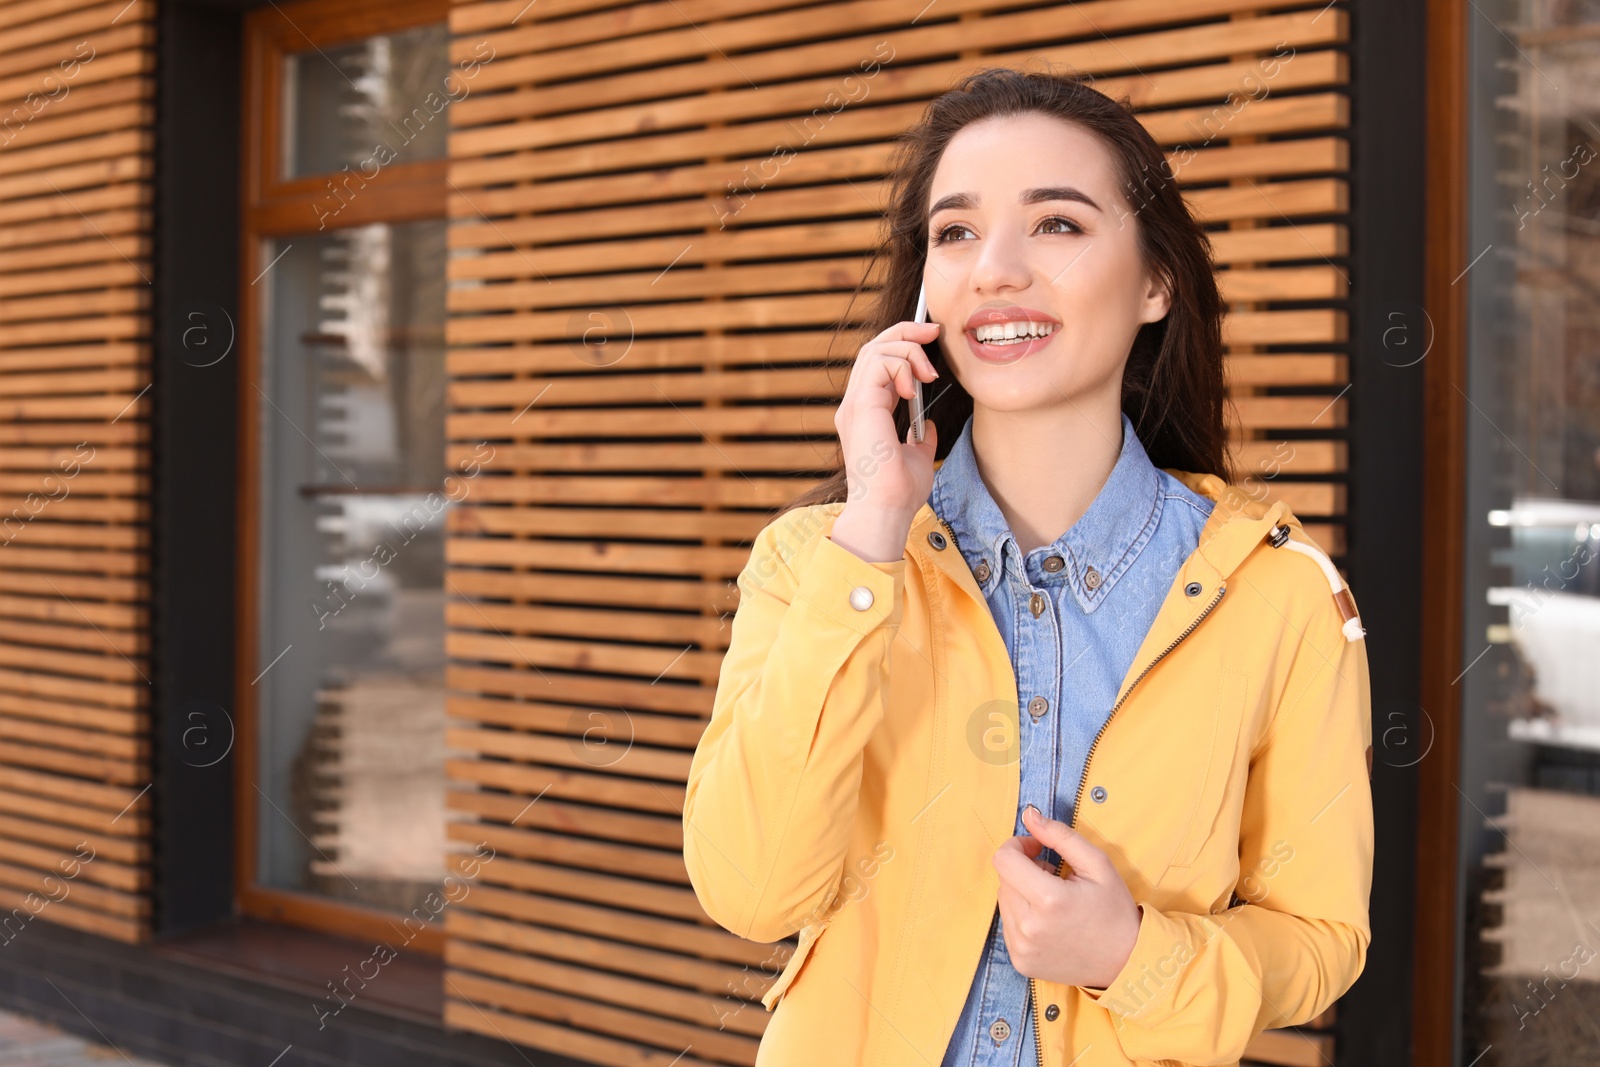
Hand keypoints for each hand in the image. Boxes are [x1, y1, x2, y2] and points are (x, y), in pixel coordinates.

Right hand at [828, 318, 942, 562]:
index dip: (902, 344)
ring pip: (875, 349)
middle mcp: (855, 405)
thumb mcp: (917, 457)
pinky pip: (880, 362)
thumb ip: (920, 438)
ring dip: (908, 348)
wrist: (886, 508)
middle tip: (933, 330)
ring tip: (928, 372)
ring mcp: (855, 404)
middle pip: (873, 347)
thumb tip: (928, 425)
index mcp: (865, 414)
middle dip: (905, 331)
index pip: (877, 364)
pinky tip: (913, 386)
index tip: (930, 341)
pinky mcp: (861, 405)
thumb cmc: (898, 491)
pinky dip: (901, 364)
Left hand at [992, 804, 1141, 989]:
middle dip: (1024, 870)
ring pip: (1004, 901)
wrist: (1126, 962)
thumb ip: (1060, 836)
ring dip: (1022, 892)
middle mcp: (1030, 927)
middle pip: (1003, 879)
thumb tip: (1029, 815)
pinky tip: (1049, 922)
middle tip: (1054, 877)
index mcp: (1049, 900)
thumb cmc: (1114, 910)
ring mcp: (1022, 948)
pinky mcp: (1021, 962)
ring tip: (1053, 901)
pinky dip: (1023, 916)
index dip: (1018, 846)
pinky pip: (1008, 925)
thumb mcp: (1097, 864)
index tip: (1037, 849)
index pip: (1004, 859)